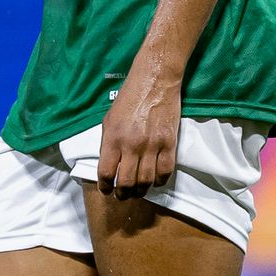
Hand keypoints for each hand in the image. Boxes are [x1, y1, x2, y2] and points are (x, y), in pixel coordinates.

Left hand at [97, 60, 181, 197]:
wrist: (155, 80)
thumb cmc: (129, 97)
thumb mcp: (109, 119)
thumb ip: (108, 144)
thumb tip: (110, 165)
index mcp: (113, 138)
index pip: (106, 173)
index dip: (105, 186)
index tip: (107, 190)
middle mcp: (131, 145)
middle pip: (126, 182)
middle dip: (123, 194)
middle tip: (123, 195)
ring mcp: (152, 145)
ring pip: (146, 181)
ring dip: (141, 190)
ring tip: (138, 191)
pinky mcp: (169, 143)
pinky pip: (165, 171)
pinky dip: (160, 181)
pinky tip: (155, 181)